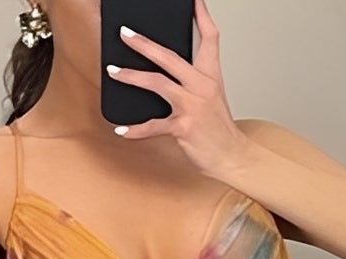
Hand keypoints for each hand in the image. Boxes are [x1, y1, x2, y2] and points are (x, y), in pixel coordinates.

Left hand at [107, 0, 246, 180]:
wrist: (232, 157)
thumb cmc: (219, 130)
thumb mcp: (212, 99)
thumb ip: (192, 84)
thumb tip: (165, 75)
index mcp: (210, 76)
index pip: (209, 38)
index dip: (201, 15)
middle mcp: (202, 86)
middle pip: (170, 57)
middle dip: (144, 44)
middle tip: (125, 33)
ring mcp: (193, 106)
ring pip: (157, 83)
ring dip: (132, 76)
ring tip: (113, 71)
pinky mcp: (184, 127)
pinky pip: (154, 126)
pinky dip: (136, 130)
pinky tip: (122, 130)